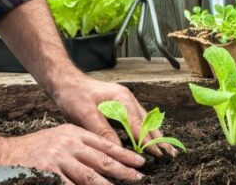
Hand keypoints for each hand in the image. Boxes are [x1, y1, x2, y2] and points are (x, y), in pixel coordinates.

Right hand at [0, 123, 144, 184]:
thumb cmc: (34, 149)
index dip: (124, 154)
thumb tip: (102, 161)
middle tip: (140, 178)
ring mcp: (58, 159)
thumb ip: (80, 147)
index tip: (140, 162)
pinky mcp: (48, 173)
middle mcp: (69, 144)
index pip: (105, 144)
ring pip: (90, 177)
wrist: (3, 154)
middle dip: (124, 171)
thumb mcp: (59, 138)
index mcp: (73, 133)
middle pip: (102, 160)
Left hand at [51, 74, 176, 156]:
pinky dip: (144, 131)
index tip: (158, 154)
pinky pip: (136, 120)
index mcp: (122, 98)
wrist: (65, 81)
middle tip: (170, 154)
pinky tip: (148, 139)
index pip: (139, 125)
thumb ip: (102, 131)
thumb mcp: (85, 113)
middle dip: (159, 138)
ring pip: (144, 120)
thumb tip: (118, 149)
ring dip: (154, 135)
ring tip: (165, 149)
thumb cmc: (73, 94)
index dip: (148, 141)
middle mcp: (127, 99)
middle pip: (147, 122)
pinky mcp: (119, 106)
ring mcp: (124, 101)